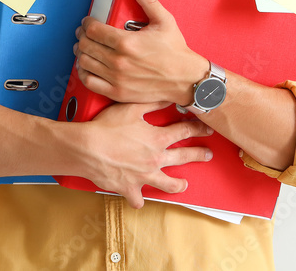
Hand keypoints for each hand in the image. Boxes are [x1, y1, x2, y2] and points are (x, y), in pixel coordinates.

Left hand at [74, 0, 207, 104]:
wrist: (186, 79)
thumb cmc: (176, 51)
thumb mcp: (164, 21)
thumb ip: (147, 0)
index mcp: (127, 42)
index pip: (93, 29)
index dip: (87, 23)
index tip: (88, 21)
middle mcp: (119, 61)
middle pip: (86, 45)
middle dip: (82, 36)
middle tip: (85, 33)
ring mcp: (117, 78)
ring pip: (84, 62)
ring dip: (81, 53)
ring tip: (85, 47)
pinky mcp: (117, 92)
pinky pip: (89, 82)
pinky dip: (83, 73)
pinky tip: (86, 66)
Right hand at [81, 101, 212, 208]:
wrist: (87, 148)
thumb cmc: (106, 127)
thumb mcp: (131, 108)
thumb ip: (152, 103)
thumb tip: (168, 96)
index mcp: (157, 139)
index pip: (185, 131)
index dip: (198, 129)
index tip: (206, 129)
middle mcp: (155, 159)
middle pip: (184, 157)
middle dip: (199, 154)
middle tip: (207, 154)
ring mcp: (144, 176)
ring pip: (168, 184)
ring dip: (178, 185)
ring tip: (184, 184)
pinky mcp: (130, 189)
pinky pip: (138, 200)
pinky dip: (138, 199)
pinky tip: (140, 198)